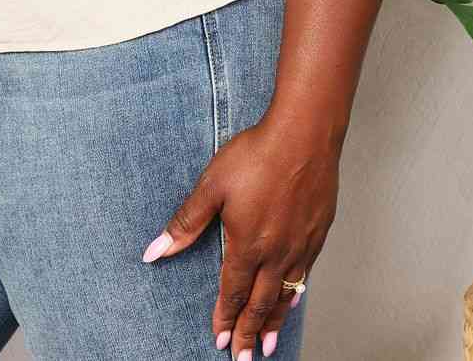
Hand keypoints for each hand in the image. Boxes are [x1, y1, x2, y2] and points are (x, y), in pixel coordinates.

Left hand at [141, 107, 339, 358]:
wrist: (304, 134)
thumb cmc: (257, 155)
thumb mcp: (212, 186)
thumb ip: (186, 223)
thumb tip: (154, 251)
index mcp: (247, 245)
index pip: (233, 292)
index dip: (225, 318)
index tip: (220, 341)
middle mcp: (276, 253)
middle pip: (260, 304)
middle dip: (248, 333)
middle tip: (243, 359)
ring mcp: (301, 245)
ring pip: (285, 295)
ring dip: (274, 321)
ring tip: (268, 345)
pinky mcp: (318, 232)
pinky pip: (305, 275)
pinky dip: (295, 294)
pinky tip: (294, 297)